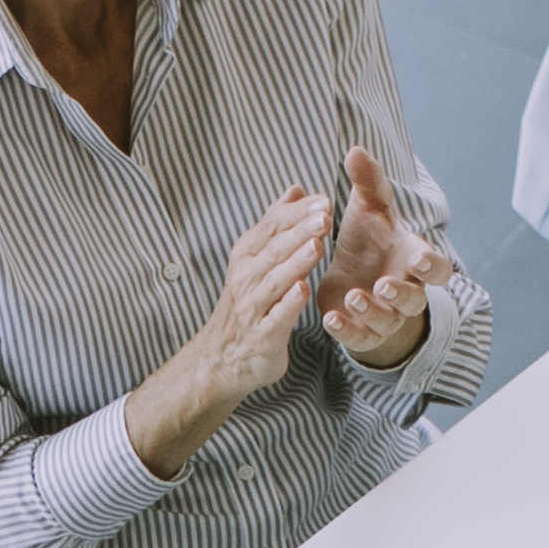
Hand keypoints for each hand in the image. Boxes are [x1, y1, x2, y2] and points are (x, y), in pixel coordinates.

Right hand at [130, 191, 332, 476]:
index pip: (272, 227)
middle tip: (325, 214)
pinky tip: (304, 291)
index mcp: (247, 255)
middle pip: (275, 249)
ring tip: (317, 245)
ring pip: (276, 280)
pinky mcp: (262, 336)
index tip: (323, 199)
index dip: (296, 213)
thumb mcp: (257, 258)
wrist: (222, 358)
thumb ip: (277, 223)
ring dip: (296, 262)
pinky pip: (276, 317)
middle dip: (300, 231)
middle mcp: (247, 277)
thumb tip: (295, 189)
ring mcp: (253, 307)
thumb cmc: (247, 303)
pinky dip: (289, 304)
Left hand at [315, 146, 439, 373]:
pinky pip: (360, 337)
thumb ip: (368, 182)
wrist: (352, 275)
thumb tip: (355, 149)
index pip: (438, 269)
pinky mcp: (362, 331)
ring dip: (372, 311)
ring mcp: (385, 315)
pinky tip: (330, 317)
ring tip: (353, 295)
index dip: (432, 267)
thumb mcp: (369, 208)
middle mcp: (405, 291)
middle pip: (415, 300)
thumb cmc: (370, 239)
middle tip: (383, 283)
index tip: (418, 259)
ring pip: (388, 321)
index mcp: (414, 261)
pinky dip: (346, 330)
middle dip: (401, 294)